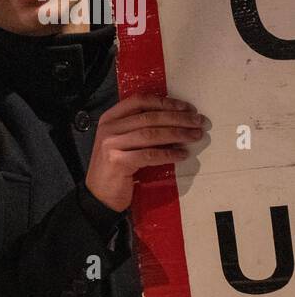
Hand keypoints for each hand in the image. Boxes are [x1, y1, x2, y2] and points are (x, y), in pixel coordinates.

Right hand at [86, 94, 205, 211]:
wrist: (99, 195)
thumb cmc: (114, 168)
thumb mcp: (122, 141)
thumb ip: (139, 128)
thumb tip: (176, 120)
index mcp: (110, 119)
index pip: (139, 101)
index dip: (165, 102)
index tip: (186, 107)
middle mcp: (108, 128)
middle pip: (149, 117)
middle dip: (178, 118)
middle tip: (198, 121)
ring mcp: (111, 145)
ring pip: (151, 134)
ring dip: (178, 134)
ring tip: (194, 136)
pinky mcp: (118, 162)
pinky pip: (150, 155)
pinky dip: (169, 154)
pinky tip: (182, 154)